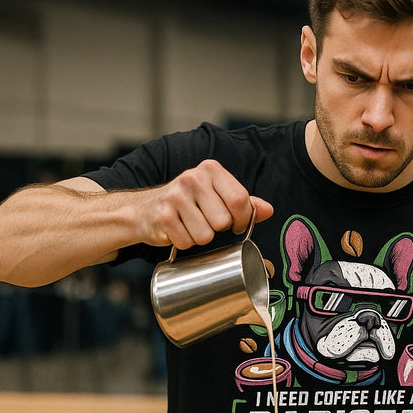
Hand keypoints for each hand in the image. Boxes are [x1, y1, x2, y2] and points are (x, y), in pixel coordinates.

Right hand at [138, 159, 272, 249]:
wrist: (144, 209)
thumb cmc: (188, 203)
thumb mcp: (216, 195)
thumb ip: (243, 202)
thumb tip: (268, 210)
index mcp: (211, 169)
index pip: (240, 199)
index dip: (242, 219)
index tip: (235, 224)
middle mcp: (192, 178)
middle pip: (223, 221)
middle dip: (217, 229)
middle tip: (205, 222)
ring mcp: (176, 196)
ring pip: (206, 235)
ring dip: (200, 238)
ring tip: (190, 226)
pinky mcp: (163, 216)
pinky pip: (187, 242)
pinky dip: (184, 243)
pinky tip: (177, 231)